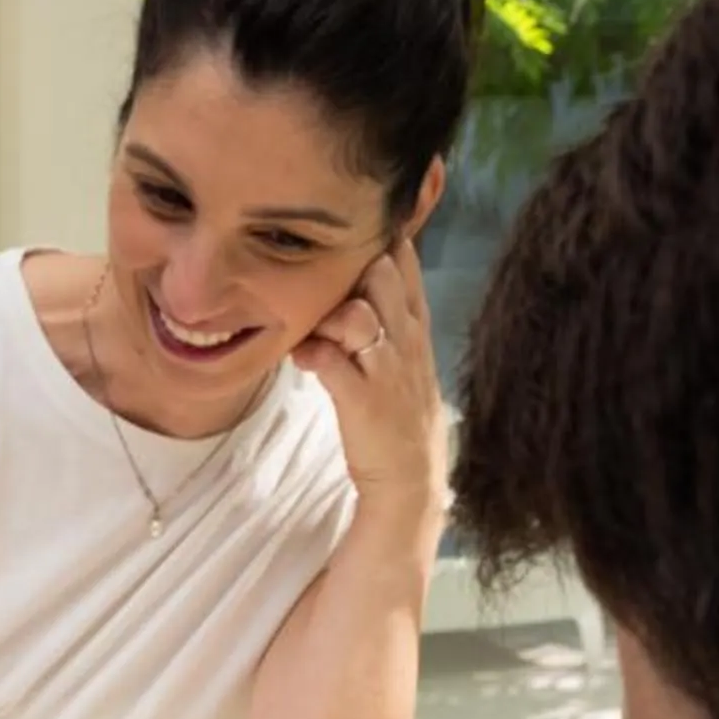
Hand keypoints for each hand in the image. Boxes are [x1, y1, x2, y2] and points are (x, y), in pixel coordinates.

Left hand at [291, 238, 446, 550]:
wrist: (411, 477)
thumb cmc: (399, 414)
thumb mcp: (404, 357)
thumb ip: (386, 318)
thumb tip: (353, 283)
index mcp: (416, 325)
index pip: (404, 260)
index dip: (376, 241)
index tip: (343, 242)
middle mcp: (407, 339)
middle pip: (380, 271)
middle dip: (345, 274)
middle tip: (318, 294)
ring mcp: (387, 368)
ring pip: (356, 311)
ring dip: (325, 315)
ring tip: (310, 330)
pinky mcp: (364, 398)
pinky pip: (331, 357)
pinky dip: (310, 352)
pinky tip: (301, 360)